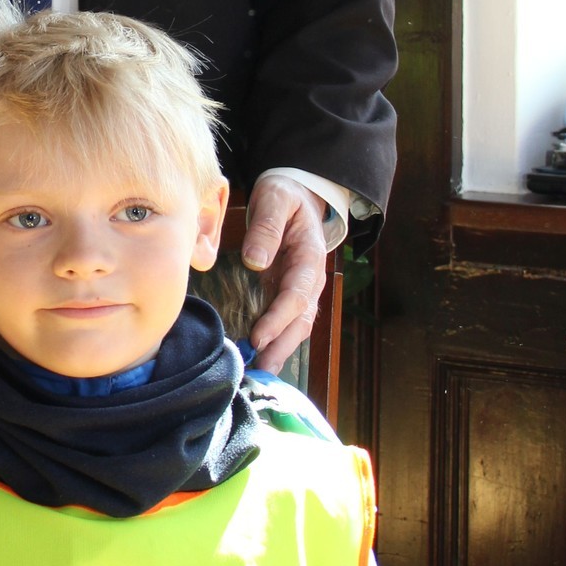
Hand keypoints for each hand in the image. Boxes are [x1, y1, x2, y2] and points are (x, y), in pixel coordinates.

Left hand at [241, 175, 329, 374]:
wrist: (296, 193)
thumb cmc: (285, 195)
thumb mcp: (276, 199)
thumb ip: (266, 227)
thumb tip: (255, 260)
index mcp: (310, 257)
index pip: (297, 295)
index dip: (279, 319)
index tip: (258, 337)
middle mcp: (309, 278)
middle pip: (301, 320)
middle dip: (282, 346)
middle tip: (260, 369)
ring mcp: (299, 288)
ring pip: (295, 326)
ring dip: (279, 350)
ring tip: (258, 372)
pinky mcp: (285, 292)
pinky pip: (283, 321)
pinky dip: (273, 340)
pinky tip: (256, 356)